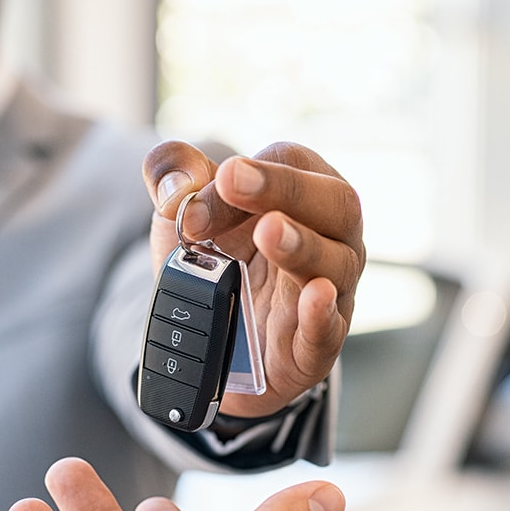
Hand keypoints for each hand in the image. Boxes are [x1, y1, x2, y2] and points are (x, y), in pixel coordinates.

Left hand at [143, 141, 365, 417]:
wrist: (213, 337)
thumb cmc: (216, 261)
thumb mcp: (184, 211)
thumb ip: (172, 175)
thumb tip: (178, 185)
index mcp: (303, 193)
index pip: (292, 164)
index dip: (254, 171)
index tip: (216, 183)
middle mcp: (330, 238)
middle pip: (337, 204)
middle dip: (286, 190)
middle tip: (235, 183)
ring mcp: (332, 293)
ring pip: (337, 265)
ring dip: (302, 246)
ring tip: (268, 233)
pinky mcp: (317, 346)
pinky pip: (330, 329)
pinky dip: (322, 313)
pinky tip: (314, 295)